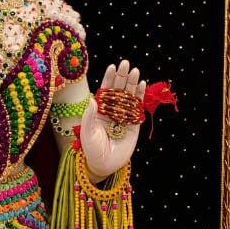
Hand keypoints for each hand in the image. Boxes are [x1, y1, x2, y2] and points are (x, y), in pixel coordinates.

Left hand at [78, 60, 146, 178]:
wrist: (104, 165)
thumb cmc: (92, 149)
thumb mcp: (87, 132)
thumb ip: (90, 116)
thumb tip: (93, 99)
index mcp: (99, 109)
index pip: (104, 90)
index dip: (109, 78)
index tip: (112, 67)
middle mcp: (112, 110)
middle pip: (118, 89)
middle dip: (122, 76)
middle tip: (126, 63)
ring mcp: (123, 116)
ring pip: (129, 96)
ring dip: (132, 83)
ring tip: (135, 71)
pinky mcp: (134, 124)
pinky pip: (137, 108)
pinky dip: (140, 96)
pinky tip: (142, 84)